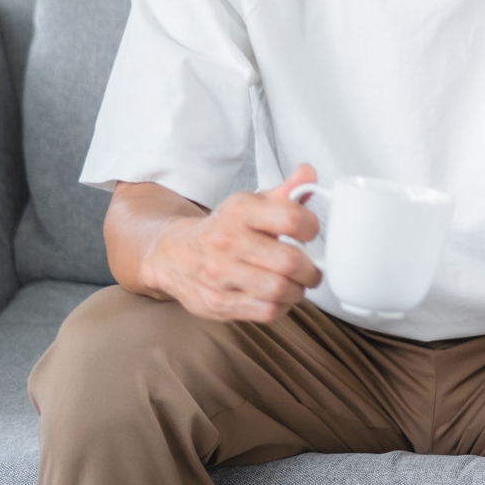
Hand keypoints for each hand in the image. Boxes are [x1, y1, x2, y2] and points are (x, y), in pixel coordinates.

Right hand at [142, 164, 323, 323]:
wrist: (172, 254)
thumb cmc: (222, 228)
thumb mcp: (250, 204)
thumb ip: (285, 191)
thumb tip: (309, 173)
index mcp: (240, 212)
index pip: (291, 218)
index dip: (311, 227)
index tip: (310, 233)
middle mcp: (228, 243)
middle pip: (289, 261)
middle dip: (310, 269)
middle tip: (312, 269)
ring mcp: (220, 275)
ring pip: (279, 290)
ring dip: (298, 290)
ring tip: (297, 284)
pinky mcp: (217, 303)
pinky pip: (265, 311)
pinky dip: (281, 306)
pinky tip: (279, 297)